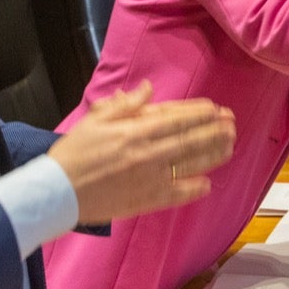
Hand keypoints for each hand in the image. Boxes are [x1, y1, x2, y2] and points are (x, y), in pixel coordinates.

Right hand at [48, 82, 236, 224]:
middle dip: (215, 131)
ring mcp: (150, 178)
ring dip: (213, 155)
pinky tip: (207, 184)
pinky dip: (194, 189)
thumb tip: (148, 88)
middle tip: (232, 124)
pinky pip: (177, 194)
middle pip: (191, 140)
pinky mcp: (146, 200)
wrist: (56, 192)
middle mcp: (149, 154)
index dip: (200, 114)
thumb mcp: (96, 120)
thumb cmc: (74, 153)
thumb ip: (126, 105)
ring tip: (229, 146)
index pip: (177, 119)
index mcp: (136, 132)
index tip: (216, 109)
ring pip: (190, 165)